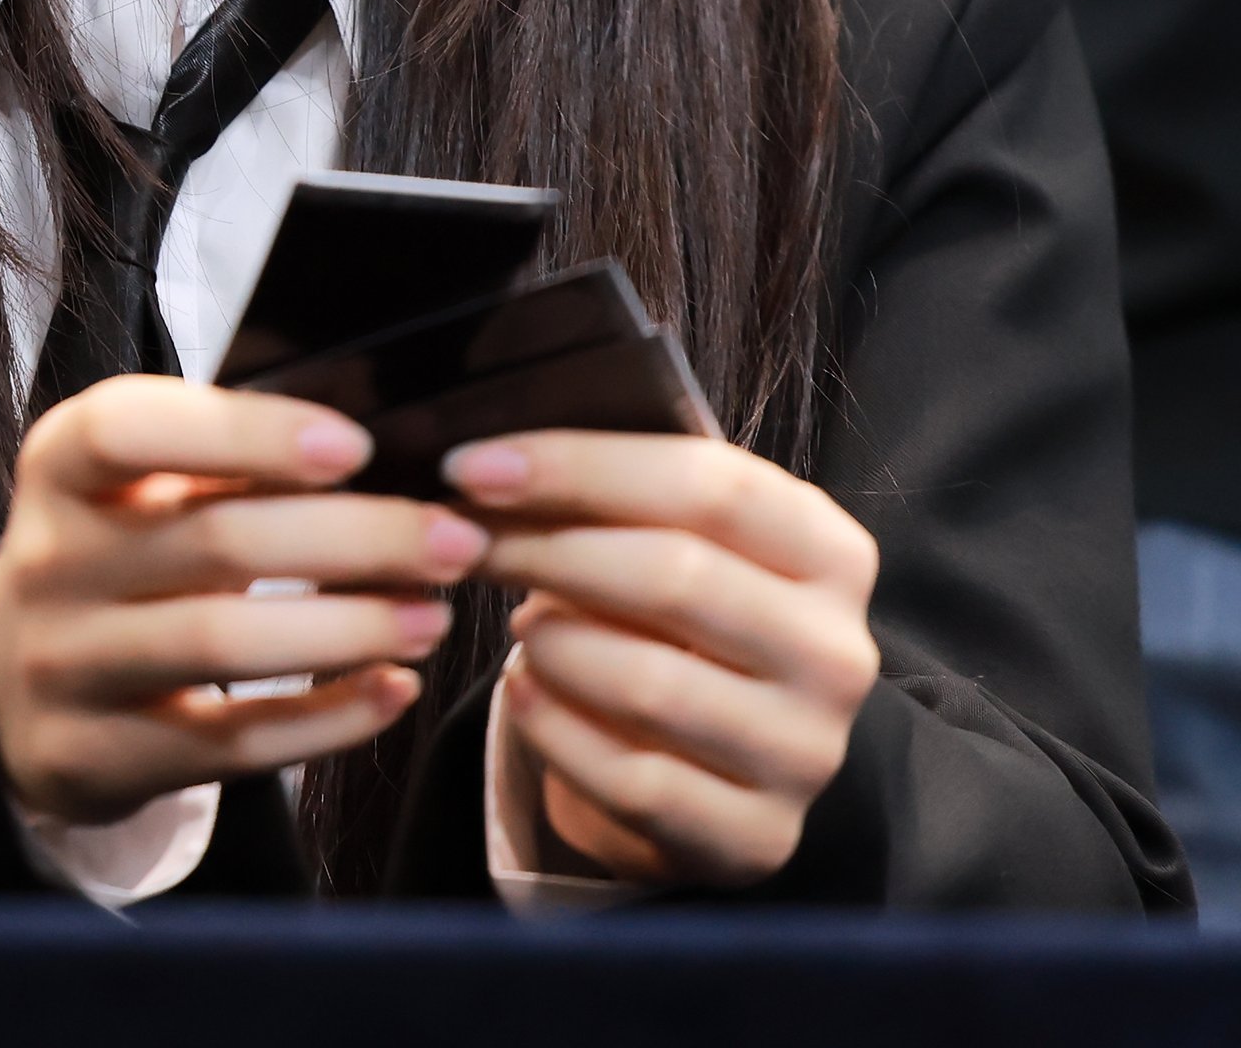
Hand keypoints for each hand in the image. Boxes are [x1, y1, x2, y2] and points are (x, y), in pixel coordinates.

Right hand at [0, 375, 490, 823]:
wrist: (16, 672)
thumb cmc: (117, 547)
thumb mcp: (140, 483)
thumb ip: (225, 457)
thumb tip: (381, 444)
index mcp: (60, 465)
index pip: (133, 428)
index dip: (246, 434)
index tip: (356, 446)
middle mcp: (48, 561)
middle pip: (215, 541)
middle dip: (353, 537)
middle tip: (452, 540)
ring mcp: (62, 666)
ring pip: (223, 644)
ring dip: (348, 629)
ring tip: (435, 616)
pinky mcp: (96, 757)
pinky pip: (226, 743)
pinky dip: (323, 718)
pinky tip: (393, 691)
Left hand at [446, 431, 879, 888]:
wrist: (733, 757)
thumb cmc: (692, 617)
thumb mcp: (685, 539)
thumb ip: (625, 493)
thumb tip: (499, 462)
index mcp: (832, 551)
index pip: (708, 485)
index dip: (580, 467)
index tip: (472, 466)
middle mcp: (836, 653)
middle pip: (673, 576)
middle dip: (545, 548)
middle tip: (463, 539)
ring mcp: (805, 754)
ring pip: (648, 683)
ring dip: (552, 643)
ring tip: (521, 624)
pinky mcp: (758, 839)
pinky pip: (631, 780)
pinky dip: (553, 728)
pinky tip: (525, 692)